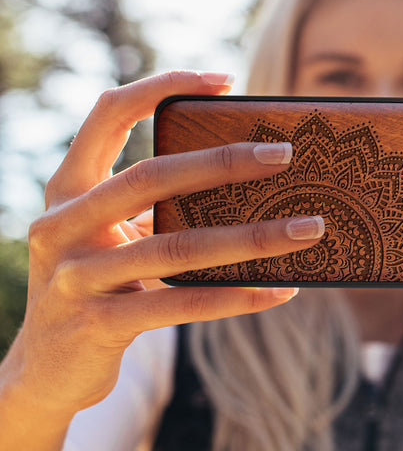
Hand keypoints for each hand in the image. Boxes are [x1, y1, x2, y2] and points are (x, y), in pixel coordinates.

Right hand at [2, 71, 324, 419]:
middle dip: (223, 162)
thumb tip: (249, 178)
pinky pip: (182, 304)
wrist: (45, 370)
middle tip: (284, 154)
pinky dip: (237, 296)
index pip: (108, 114)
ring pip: (177, 246)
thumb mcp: (111, 234)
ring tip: (308, 229)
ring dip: (253, 237)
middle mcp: (62, 224)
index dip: (162, 86)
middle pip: (151, 176)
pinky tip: (281, 290)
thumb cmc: (98, 282)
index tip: (224, 80)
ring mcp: (76, 277)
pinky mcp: (98, 325)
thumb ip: (154, 206)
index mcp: (68, 188)